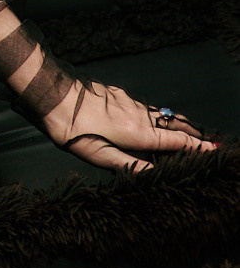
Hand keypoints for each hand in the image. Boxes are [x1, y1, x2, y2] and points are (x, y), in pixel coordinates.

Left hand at [40, 79, 216, 172]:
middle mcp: (139, 115)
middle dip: (193, 132)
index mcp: (137, 133)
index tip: (213, 149)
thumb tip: (153, 174)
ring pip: (161, 113)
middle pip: (174, 124)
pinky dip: (159, 114)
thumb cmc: (73, 130)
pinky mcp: (119, 94)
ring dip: (178, 122)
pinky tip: (156, 118)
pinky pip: (146, 106)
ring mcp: (129, 101)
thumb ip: (129, 165)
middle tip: (210, 140)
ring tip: (191, 130)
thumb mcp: (99, 156)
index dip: (196, 146)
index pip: (175, 141)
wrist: (54, 96)